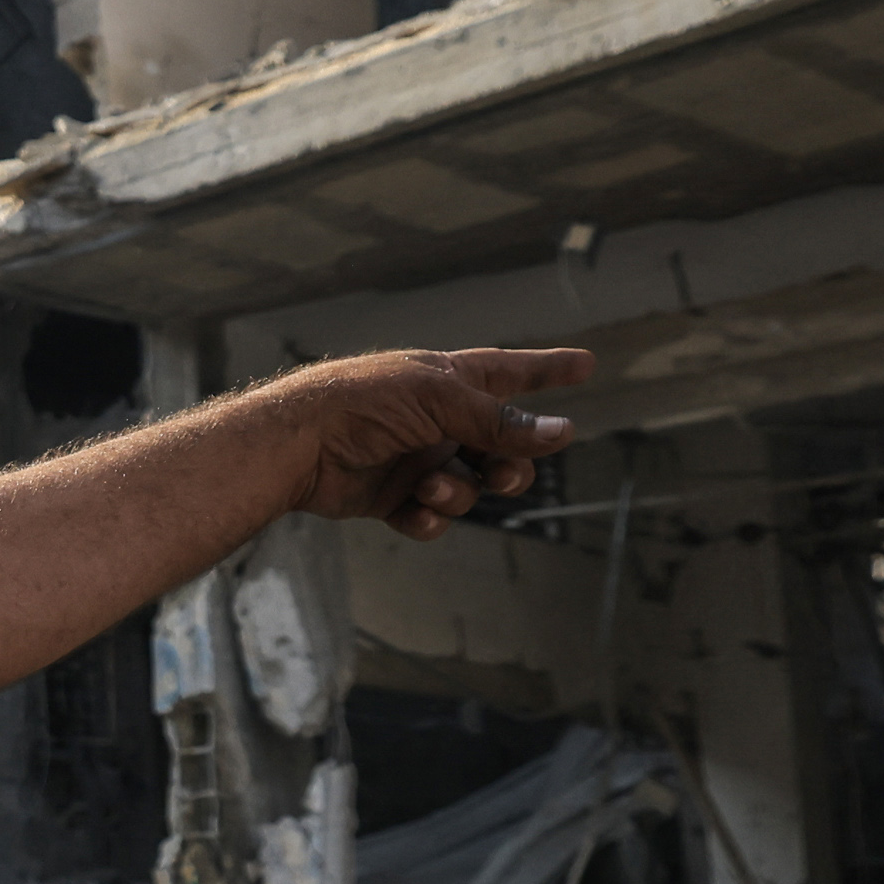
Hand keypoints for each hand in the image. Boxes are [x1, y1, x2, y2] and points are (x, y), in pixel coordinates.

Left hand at [257, 347, 590, 540]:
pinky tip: (410, 510)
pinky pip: (432, 517)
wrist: (297, 444)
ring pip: (470, 488)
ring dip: (458, 493)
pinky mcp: (392, 497)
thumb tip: (564, 433)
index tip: (586, 364)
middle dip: (509, 468)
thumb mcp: (438, 401)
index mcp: (447, 382)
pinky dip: (427, 519)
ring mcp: (416, 459)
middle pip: (503, 450)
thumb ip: (500, 421)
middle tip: (498, 474)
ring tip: (428, 486)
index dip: (548, 369)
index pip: (510, 372)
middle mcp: (436, 420)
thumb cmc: (362, 403)